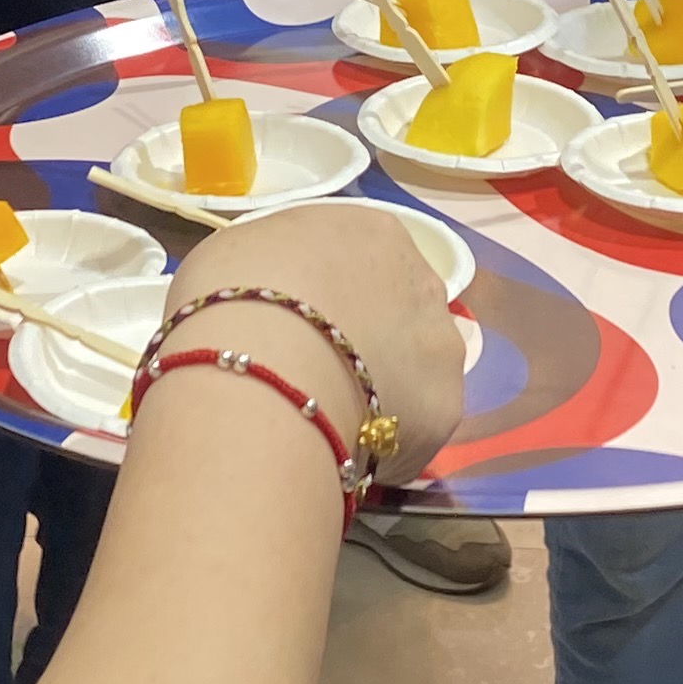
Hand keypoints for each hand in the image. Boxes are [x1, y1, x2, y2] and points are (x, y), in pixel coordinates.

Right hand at [154, 200, 463, 482]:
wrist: (260, 375)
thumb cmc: (236, 300)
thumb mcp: (237, 255)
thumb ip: (278, 269)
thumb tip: (279, 294)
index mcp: (372, 232)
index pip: (362, 259)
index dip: (331, 297)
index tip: (300, 327)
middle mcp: (423, 280)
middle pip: (398, 312)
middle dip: (366, 342)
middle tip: (315, 375)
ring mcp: (442, 345)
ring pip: (415, 370)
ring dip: (382, 391)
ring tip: (327, 421)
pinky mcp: (445, 409)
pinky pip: (412, 429)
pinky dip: (383, 444)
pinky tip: (341, 451)